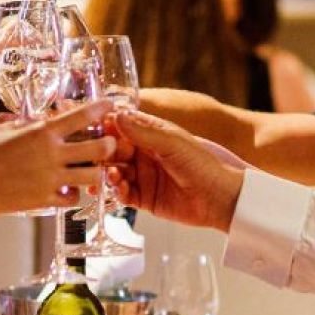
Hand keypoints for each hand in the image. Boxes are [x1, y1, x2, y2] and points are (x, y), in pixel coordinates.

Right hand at [0, 100, 113, 218]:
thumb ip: (14, 120)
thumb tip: (23, 119)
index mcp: (41, 132)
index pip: (81, 116)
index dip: (101, 108)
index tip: (110, 104)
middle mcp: (52, 154)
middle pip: (99, 148)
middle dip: (109, 145)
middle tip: (107, 144)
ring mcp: (51, 179)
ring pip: (92, 176)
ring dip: (95, 172)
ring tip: (91, 170)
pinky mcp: (45, 200)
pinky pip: (73, 198)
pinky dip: (74, 193)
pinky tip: (68, 189)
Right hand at [105, 111, 243, 232]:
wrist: (220, 198)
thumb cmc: (203, 165)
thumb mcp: (172, 143)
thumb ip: (143, 132)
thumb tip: (116, 116)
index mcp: (152, 135)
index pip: (122, 127)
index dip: (107, 127)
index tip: (94, 129)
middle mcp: (144, 155)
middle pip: (114, 151)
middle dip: (104, 152)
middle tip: (98, 155)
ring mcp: (143, 177)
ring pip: (115, 173)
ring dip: (108, 172)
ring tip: (111, 174)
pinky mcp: (144, 199)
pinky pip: (123, 194)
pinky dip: (117, 190)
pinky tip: (119, 187)